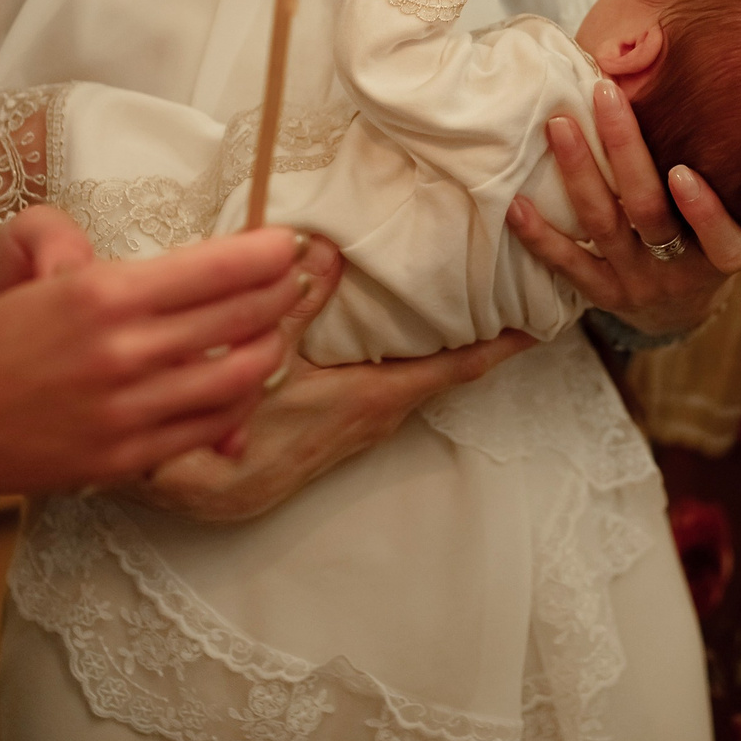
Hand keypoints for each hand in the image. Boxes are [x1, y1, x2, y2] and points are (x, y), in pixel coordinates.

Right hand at [0, 214, 309, 512]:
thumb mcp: (28, 270)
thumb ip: (80, 246)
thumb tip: (125, 263)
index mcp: (103, 294)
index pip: (219, 269)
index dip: (266, 255)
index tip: (286, 244)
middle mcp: (126, 352)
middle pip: (243, 321)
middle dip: (281, 297)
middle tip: (294, 282)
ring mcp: (131, 411)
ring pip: (239, 380)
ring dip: (268, 351)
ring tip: (273, 332)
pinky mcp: (127, 458)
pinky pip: (208, 430)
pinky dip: (237, 406)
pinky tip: (240, 386)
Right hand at [124, 235, 537, 521]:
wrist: (199, 493)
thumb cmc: (237, 433)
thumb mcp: (266, 359)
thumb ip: (296, 303)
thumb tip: (324, 247)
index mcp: (375, 397)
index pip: (457, 368)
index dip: (502, 346)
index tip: (542, 324)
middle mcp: (379, 417)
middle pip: (443, 373)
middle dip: (474, 337)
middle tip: (499, 294)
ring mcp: (359, 428)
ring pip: (414, 383)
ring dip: (437, 350)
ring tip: (454, 306)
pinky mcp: (338, 432)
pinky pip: (388, 389)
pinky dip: (404, 362)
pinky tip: (389, 338)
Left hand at [505, 78, 740, 337]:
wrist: (681, 308)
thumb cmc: (705, 240)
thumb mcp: (729, 215)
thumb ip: (714, 166)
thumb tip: (674, 73)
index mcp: (722, 256)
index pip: (721, 238)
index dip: (703, 210)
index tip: (681, 171)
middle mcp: (680, 271)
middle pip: (649, 211)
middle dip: (625, 152)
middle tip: (605, 97)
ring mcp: (637, 285)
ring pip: (604, 227)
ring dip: (579, 173)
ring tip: (559, 126)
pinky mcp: (603, 295)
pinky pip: (568, 265)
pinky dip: (541, 235)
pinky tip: (516, 204)